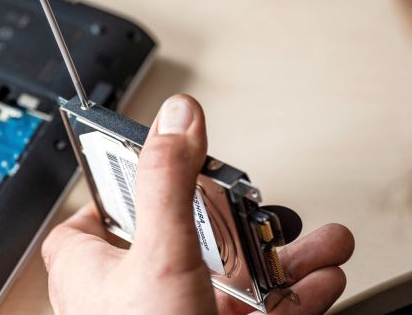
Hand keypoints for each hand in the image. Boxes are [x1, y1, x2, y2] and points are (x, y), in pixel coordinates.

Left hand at [41, 95, 354, 313]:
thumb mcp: (157, 257)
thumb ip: (167, 180)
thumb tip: (176, 116)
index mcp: (91, 261)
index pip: (112, 197)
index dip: (149, 172)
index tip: (185, 151)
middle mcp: (130, 288)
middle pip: (189, 229)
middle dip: (244, 215)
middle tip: (265, 203)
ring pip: (230, 270)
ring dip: (283, 253)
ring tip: (320, 240)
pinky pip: (253, 309)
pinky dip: (289, 294)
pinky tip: (319, 278)